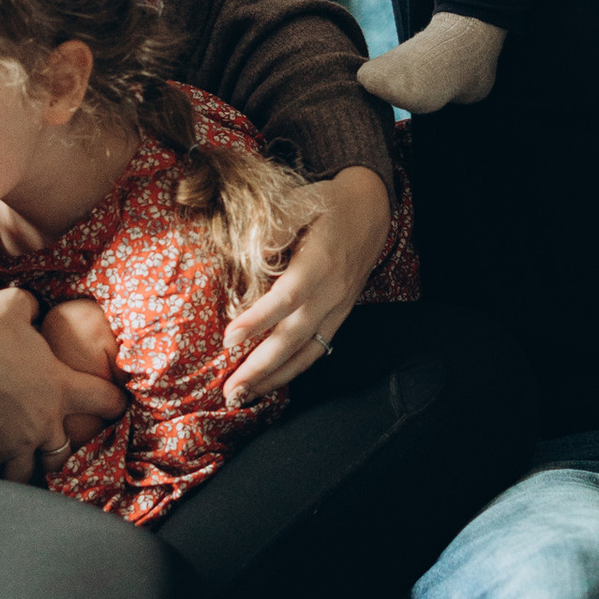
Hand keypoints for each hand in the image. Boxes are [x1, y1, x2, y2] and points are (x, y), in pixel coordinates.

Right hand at [0, 285, 124, 479]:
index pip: (104, 399)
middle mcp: (42, 423)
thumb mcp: (11, 307)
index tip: (118, 405)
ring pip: (25, 473)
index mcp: (59, 388)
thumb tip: (32, 306)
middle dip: (56, 453)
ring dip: (20, 468)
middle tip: (48, 448)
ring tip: (11, 464)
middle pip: (62, 453)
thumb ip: (28, 308)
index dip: (114, 403)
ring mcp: (13, 444)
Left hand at [220, 163, 390, 404]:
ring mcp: (337, 309)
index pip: (286, 299)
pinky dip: (293, 371)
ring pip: (306, 352)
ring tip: (244, 397)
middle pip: (293, 338)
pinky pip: (317, 350)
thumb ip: (278, 223)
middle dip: (261, 367)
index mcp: (319, 264)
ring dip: (274, 378)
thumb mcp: (304, 201)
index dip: (258, 321)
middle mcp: (330, 293)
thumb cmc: (330, 206)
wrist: (370, 212)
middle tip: (230, 390)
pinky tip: (270, 383)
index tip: (228, 339)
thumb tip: (254, 249)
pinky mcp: (338, 316)